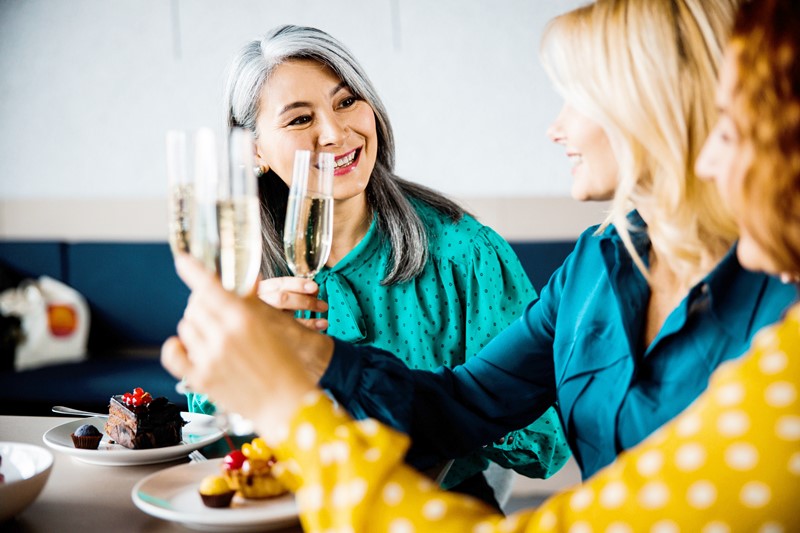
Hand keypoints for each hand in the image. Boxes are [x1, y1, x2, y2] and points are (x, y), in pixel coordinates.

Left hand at [161, 254, 332, 431]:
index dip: (193, 270)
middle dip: (203, 304)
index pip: (210, 286)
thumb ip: (253, 304)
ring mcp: (210, 357)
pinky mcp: (200, 377)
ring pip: (186, 326)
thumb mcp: (274, 328)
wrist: (286, 404)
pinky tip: (187, 346)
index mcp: (244, 317)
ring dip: (196, 326)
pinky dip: (177, 346)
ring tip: (214, 337)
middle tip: (216, 313)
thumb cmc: (285, 365)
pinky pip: (173, 353)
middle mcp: (224, 334)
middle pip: (196, 305)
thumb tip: (248, 280)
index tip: (182, 259)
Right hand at [257, 276, 327, 330]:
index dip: (298, 285)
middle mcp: (259, 303)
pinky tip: (317, 330)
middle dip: (304, 301)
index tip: (314, 287)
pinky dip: (304, 331)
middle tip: (323, 306)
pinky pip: (287, 334)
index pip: (280, 284)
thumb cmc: (268, 309)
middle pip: (281, 300)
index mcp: (262, 290)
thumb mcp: (278, 297)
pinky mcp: (266, 335)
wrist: (244, 333)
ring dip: (308, 321)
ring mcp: (260, 321)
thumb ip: (294, 293)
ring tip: (324, 322)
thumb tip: (314, 290)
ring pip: (284, 319)